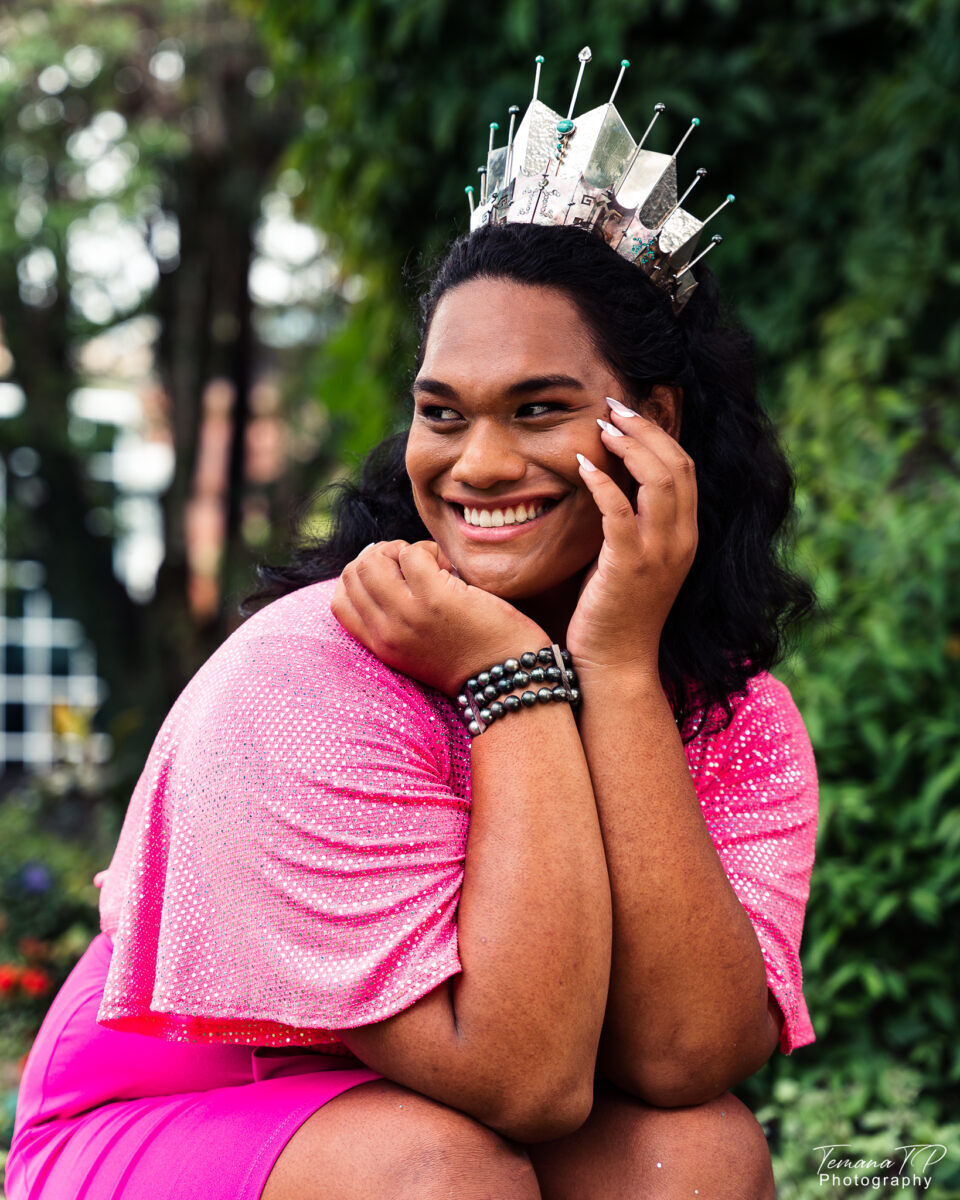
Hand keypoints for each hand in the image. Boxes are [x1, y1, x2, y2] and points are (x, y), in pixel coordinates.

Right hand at [331, 539, 548, 696]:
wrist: (509, 680)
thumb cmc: (471, 660)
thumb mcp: (418, 651)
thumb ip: (397, 623)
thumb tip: (389, 568)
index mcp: (381, 647)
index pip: (339, 603)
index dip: (358, 578)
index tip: (389, 574)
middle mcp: (387, 632)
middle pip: (354, 573)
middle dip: (381, 557)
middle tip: (412, 563)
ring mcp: (409, 614)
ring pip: (376, 559)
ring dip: (403, 551)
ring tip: (432, 565)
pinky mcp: (437, 598)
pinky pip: (414, 553)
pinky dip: (431, 551)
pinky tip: (451, 568)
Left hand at [565, 401, 697, 675]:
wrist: (615, 667)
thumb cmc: (614, 614)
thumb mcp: (631, 560)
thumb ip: (629, 523)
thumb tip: (607, 481)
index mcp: (686, 537)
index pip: (685, 470)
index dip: (659, 435)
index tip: (627, 415)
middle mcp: (681, 541)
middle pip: (678, 465)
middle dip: (646, 429)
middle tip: (613, 407)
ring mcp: (659, 555)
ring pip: (660, 481)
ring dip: (629, 447)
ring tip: (602, 427)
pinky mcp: (629, 567)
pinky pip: (620, 512)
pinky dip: (603, 483)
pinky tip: (582, 466)